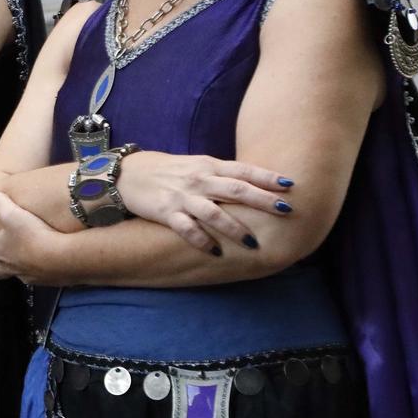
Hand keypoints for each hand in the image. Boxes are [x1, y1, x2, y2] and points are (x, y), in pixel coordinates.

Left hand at [0, 193, 69, 284]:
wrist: (65, 257)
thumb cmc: (33, 234)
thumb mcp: (12, 212)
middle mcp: (10, 267)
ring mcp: (28, 276)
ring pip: (14, 274)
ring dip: (12, 267)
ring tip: (16, 260)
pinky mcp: (46, 281)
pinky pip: (35, 276)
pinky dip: (33, 270)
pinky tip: (41, 264)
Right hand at [114, 151, 294, 253]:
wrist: (126, 174)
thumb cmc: (167, 171)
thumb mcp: (196, 165)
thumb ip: (222, 175)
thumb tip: (255, 186)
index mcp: (209, 165)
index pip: (243, 170)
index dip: (267, 177)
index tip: (291, 185)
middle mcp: (199, 180)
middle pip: (235, 189)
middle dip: (262, 200)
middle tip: (286, 211)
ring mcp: (182, 196)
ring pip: (213, 212)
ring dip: (234, 227)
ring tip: (253, 242)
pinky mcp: (165, 212)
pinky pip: (186, 228)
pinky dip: (202, 240)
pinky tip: (216, 252)